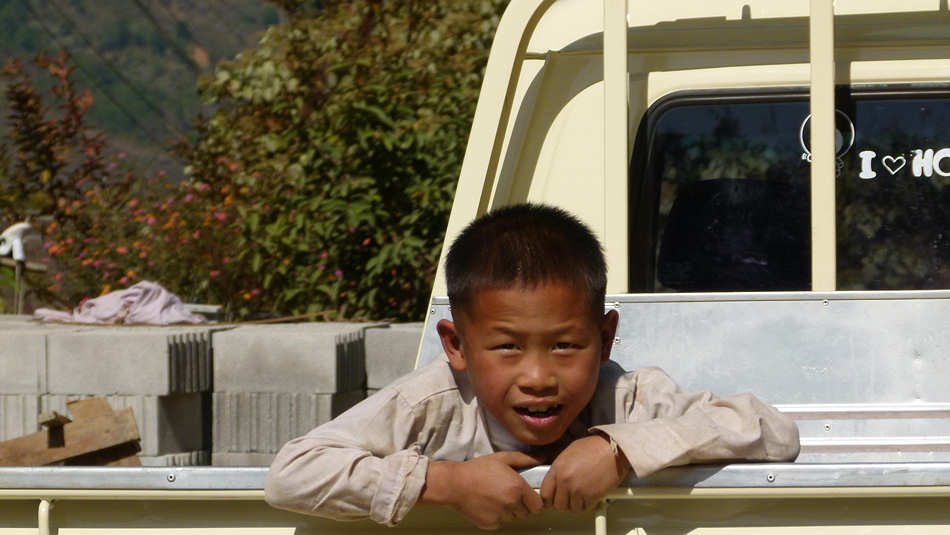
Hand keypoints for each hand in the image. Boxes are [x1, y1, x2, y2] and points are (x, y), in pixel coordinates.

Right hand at [420, 451, 544, 529]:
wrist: (454, 484)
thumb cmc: (478, 469)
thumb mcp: (502, 458)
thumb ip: (525, 459)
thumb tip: (543, 457)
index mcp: (518, 488)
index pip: (537, 505)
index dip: (532, 500)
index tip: (525, 495)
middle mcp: (512, 504)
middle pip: (526, 512)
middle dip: (520, 505)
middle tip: (507, 493)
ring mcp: (501, 516)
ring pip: (513, 518)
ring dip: (508, 511)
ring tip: (495, 497)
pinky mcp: (490, 524)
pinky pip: (500, 522)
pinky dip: (496, 516)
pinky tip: (487, 504)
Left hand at [540, 434, 629, 512]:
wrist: (612, 449)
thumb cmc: (595, 447)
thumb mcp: (569, 452)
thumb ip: (560, 468)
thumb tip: (556, 480)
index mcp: (557, 468)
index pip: (544, 493)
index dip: (548, 500)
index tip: (551, 502)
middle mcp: (565, 480)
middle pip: (557, 504)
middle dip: (564, 503)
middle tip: (571, 498)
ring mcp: (577, 489)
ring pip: (572, 508)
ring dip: (577, 504)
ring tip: (583, 495)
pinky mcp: (591, 496)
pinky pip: (585, 508)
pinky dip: (589, 505)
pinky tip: (592, 495)